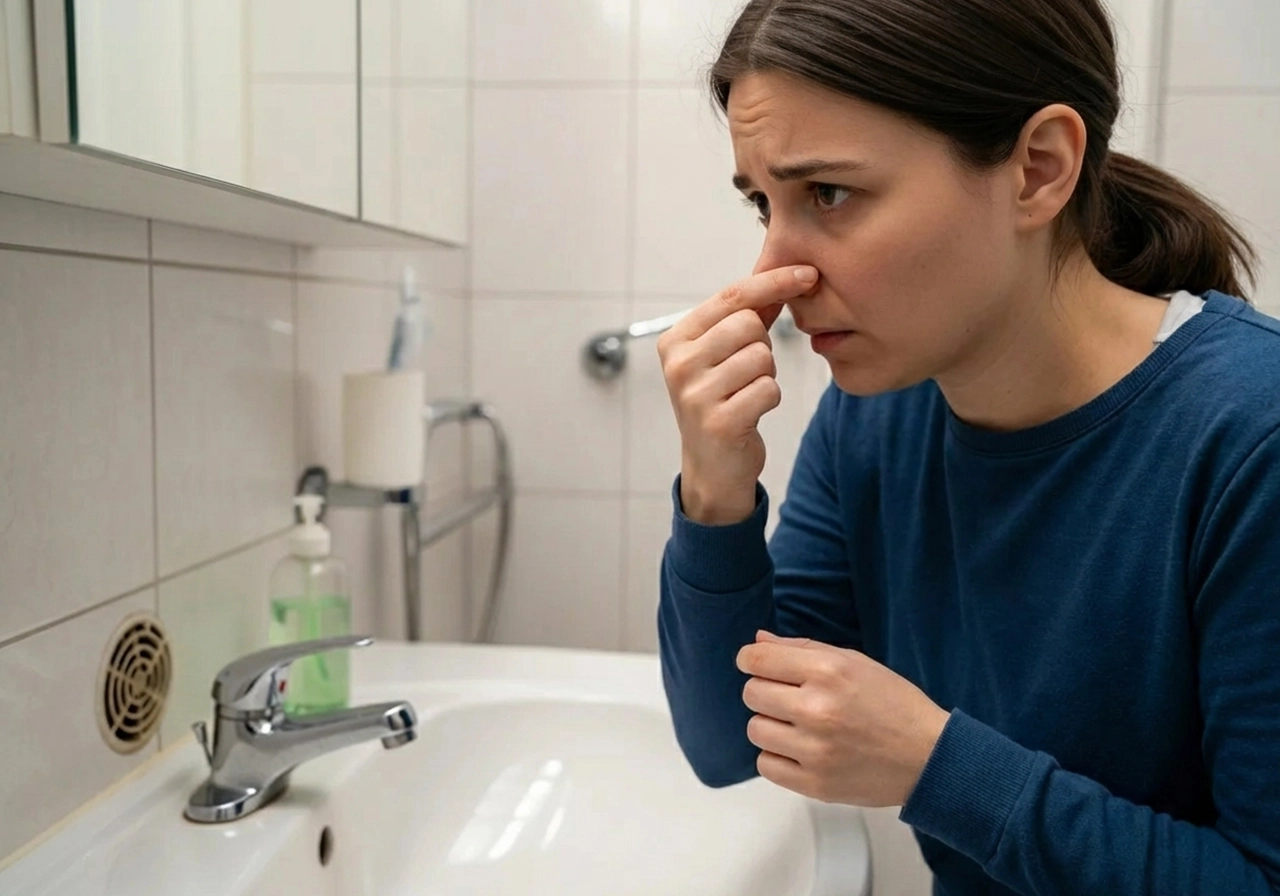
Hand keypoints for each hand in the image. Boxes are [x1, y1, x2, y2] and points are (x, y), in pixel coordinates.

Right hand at [658, 266, 819, 524]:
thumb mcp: (723, 355)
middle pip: (749, 325)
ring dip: (765, 375)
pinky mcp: (718, 422)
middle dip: (762, 345)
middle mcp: (678, 364)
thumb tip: (785, 274)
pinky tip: (750, 413)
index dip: (773, 282)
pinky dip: (769, 399)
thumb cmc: (721, 401)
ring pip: (761, 357)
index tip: (808, 273)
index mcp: (675, 340)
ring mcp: (694, 394)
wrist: (712, 468)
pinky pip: (768, 390)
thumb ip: (747, 316)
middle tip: (746, 372)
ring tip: (745, 394)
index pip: (731, 296)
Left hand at [736, 631, 949, 806]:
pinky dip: (777, 756)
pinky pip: (766, 765)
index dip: (751, 659)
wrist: (928, 757)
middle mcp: (817, 709)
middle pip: (751, 694)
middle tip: (788, 697)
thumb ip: (802, 649)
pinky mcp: (815, 784)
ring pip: (755, 729)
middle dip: (765, 691)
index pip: (757, 660)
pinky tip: (800, 750)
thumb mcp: (854, 662)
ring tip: (798, 725)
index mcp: (828, 672)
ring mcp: (815, 750)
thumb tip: (759, 640)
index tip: (756, 664)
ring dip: (771, 724)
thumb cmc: (893, 704)